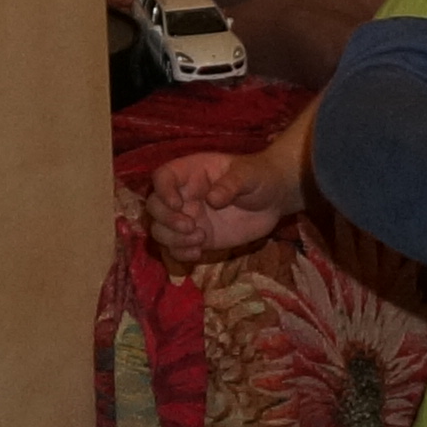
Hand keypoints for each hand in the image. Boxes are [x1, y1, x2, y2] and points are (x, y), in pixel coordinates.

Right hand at [145, 146, 296, 265]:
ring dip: (172, 239)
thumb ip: (231, 184)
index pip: (162, 177)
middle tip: (192, 226)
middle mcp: (183, 195)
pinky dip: (180, 253)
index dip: (163, 191)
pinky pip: (176, 249)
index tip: (178, 204)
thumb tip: (213, 199)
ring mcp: (188, 218)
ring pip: (160, 230)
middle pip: (154, 206)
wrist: (273, 200)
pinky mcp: (197, 238)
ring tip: (200, 239)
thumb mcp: (249, 175)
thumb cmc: (259, 177)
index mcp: (191, 172)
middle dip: (166, 219)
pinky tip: (198, 253)